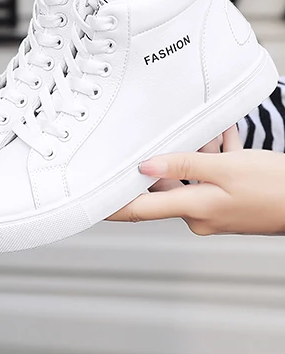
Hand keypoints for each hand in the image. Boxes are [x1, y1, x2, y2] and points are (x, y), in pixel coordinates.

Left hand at [109, 126, 284, 235]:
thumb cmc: (275, 187)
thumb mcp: (226, 168)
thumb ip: (182, 165)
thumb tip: (143, 167)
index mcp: (193, 210)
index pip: (139, 210)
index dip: (110, 206)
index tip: (87, 201)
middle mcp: (197, 216)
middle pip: (165, 185)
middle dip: (168, 159)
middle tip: (172, 140)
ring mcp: (212, 213)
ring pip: (189, 177)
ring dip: (196, 155)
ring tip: (213, 137)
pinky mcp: (225, 206)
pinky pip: (208, 179)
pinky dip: (214, 161)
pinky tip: (226, 143)